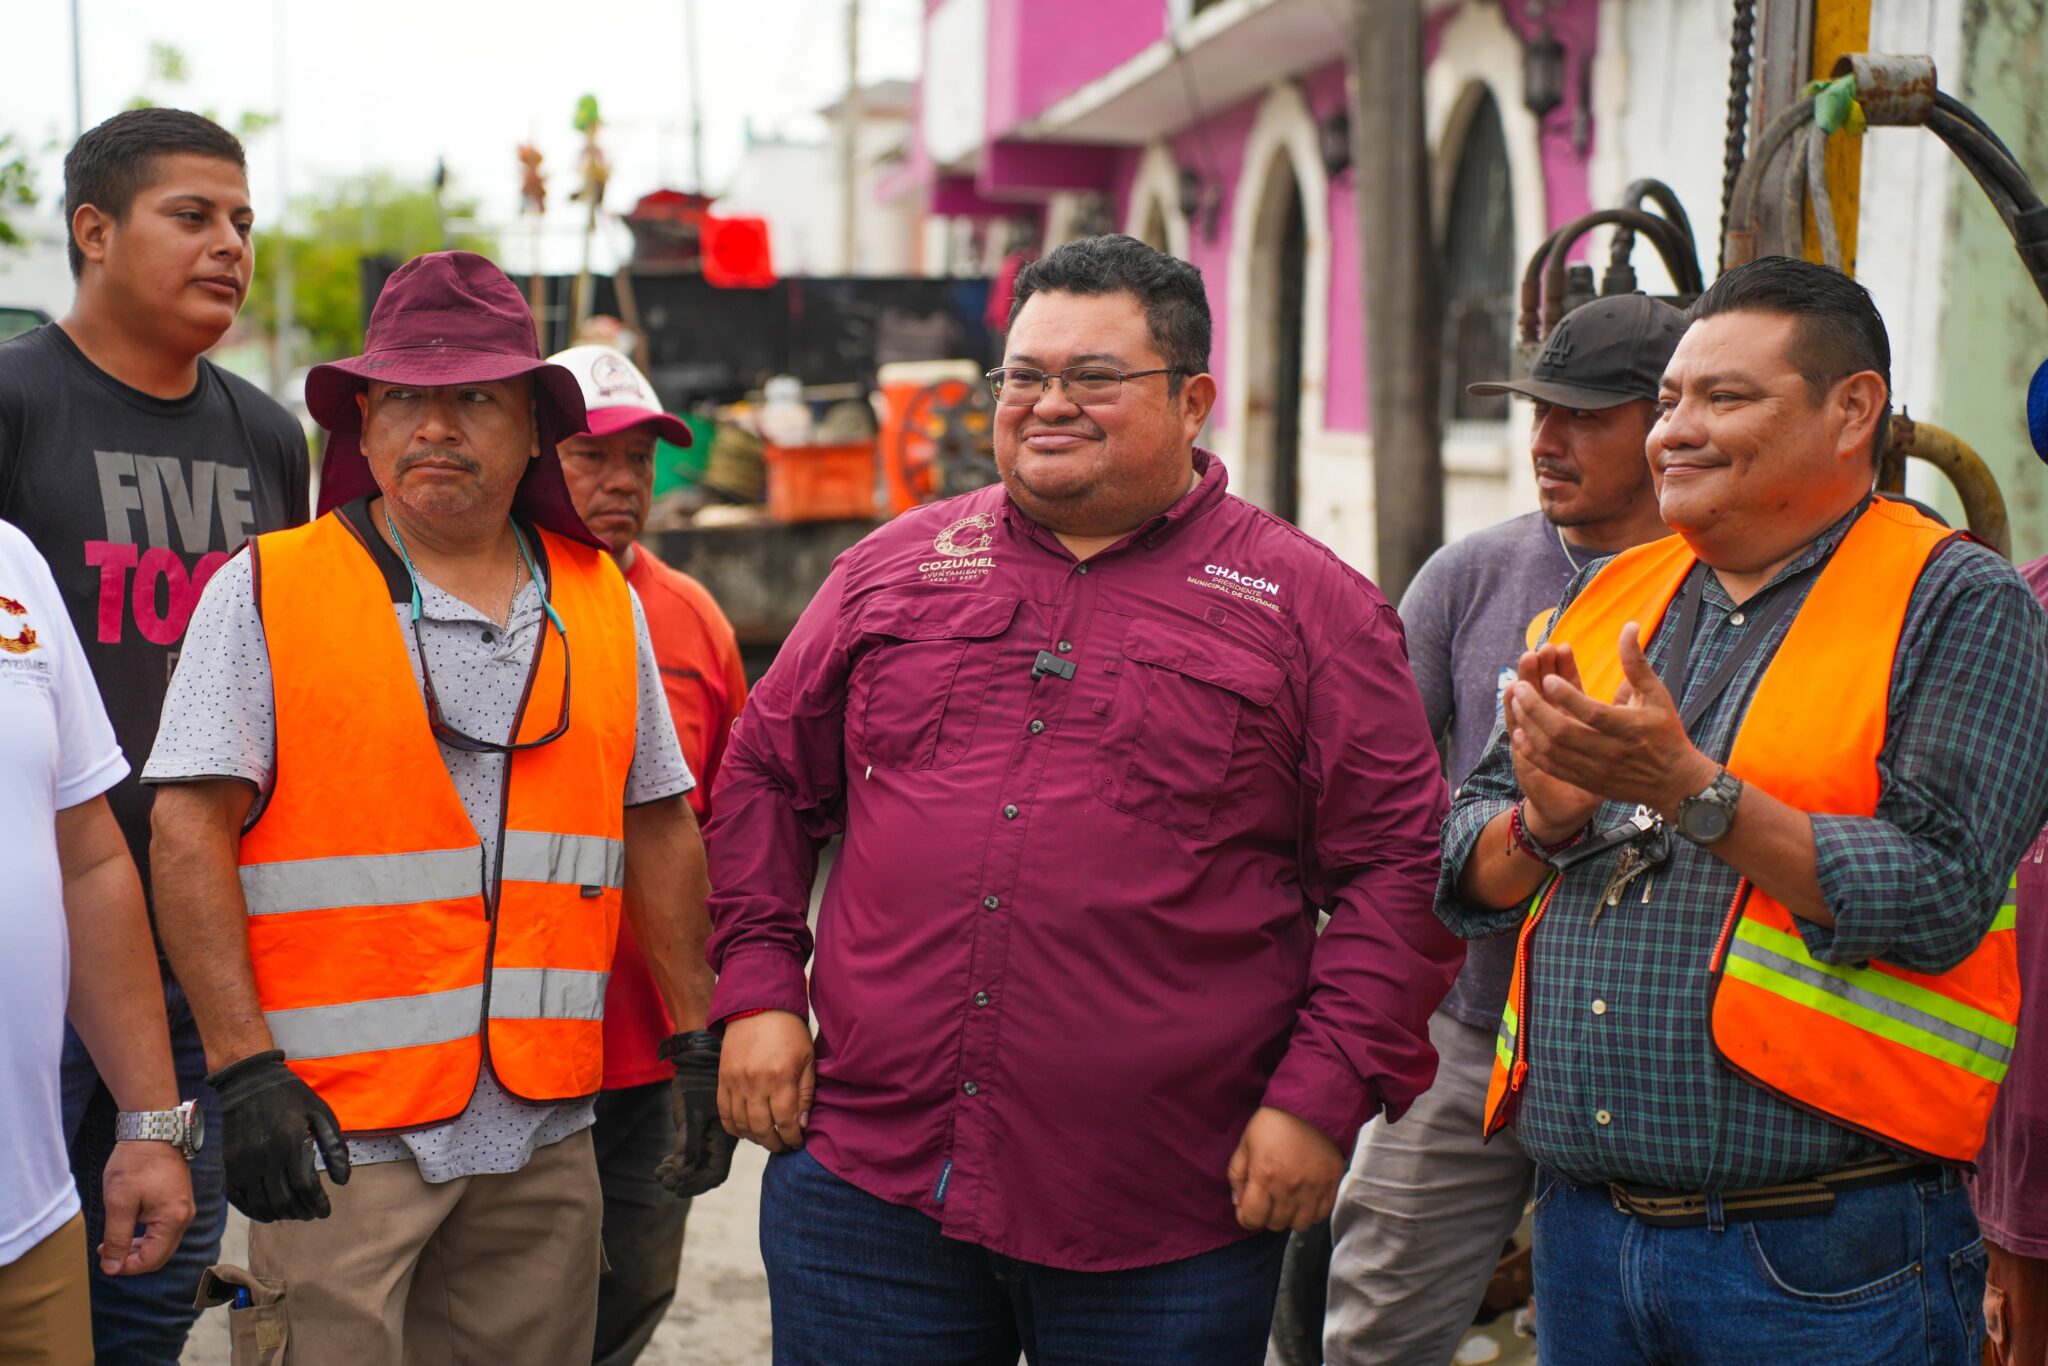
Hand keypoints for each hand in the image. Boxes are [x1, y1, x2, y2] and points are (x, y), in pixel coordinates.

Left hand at [98, 1140, 194, 1274]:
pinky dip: (145, 1234)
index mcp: (172, 1220)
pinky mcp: (179, 1201)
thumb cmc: (135, 1165)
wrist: (152, 1132)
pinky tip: (127, 1227)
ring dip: (137, 1247)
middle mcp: (184, 1217)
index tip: (104, 1260)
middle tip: (106, 1252)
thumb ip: (117, 1238)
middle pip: (159, 1254)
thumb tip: (112, 1268)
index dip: (126, 1267)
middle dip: (132, 1259)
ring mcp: (184, 1209)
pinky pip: (164, 1229)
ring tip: (112, 1241)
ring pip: (162, 1243)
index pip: (152, 1260)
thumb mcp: (119, 1203)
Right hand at [205, 1051, 350, 1221]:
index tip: (325, 1211)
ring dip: (282, 1214)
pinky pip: (240, 1201)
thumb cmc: (289, 1096)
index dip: (318, 1203)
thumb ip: (333, 1146)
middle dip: (302, 1212)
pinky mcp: (228, 1167)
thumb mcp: (319, 1113)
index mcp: (290, 1143)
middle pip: (284, 1200)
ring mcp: (242, 1164)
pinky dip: (257, 1212)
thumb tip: (342, 1181)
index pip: (305, 1187)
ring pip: (263, 1204)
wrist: (246, 1082)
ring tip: (295, 1213)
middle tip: (312, 1214)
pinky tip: (270, 1212)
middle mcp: (264, 1157)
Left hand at [656, 1030, 737, 1195]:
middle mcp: (721, 1140)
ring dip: (679, 1171)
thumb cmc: (695, 1084)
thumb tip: (681, 1174)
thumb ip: (686, 1146)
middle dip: (684, 1179)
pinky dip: (679, 1161)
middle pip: (705, 1172)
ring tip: (660, 1171)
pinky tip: (664, 1163)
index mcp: (725, 1138)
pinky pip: (693, 1153)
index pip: (716, 1174)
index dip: (696, 1185)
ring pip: (698, 1164)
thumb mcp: (689, 1115)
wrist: (696, 1060)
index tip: (676, 1189)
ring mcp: (712, 1136)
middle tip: (663, 1178)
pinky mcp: (702, 1129)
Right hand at [717, 1010, 814, 1153]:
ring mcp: (735, 1082)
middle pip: (762, 1128)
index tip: (797, 1142)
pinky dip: (734, 1127)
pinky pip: (724, 1112)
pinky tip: (746, 1130)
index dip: (792, 1138)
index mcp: (781, 1077)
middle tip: (783, 1145)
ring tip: (767, 1138)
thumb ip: (806, 1093)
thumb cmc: (789, 1031)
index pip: (785, 1122)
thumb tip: (801, 1124)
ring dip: (755, 1138)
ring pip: (741, 1124)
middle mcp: (756, 1083)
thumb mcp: (808, 1059)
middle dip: (775, 1143)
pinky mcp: (723, 1079)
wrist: (757, 1005)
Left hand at [1226, 1107, 1343, 1231]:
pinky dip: (1312, 1212)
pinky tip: (1306, 1198)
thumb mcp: (1245, 1143)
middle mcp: (1288, 1188)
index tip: (1248, 1209)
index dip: (1246, 1217)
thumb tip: (1239, 1202)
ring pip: (1299, 1224)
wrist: (1311, 1105)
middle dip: (1267, 1216)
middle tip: (1269, 1200)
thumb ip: (1237, 1174)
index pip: (1251, 1218)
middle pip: (1275, 1224)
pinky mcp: (1332, 1185)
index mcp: (1263, 1176)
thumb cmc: (1273, 1123)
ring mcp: (1313, 1189)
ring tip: (1288, 1200)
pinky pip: (1322, 1215)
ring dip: (1291, 1216)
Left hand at [1509, 624, 1717, 816]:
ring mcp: (1596, 770)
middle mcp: (1610, 751)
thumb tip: (1628, 626)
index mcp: (1628, 728)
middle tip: (1520, 686)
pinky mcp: (1586, 782)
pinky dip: (1532, 750)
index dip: (1567, 696)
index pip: (1592, 712)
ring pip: (1553, 750)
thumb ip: (1636, 662)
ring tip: (1516, 703)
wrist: (1673, 782)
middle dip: (1536, 709)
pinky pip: (1552, 767)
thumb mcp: (1655, 694)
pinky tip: (1519, 732)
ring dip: (1529, 726)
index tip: (1548, 677)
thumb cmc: (1664, 731)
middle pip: (1564, 732)